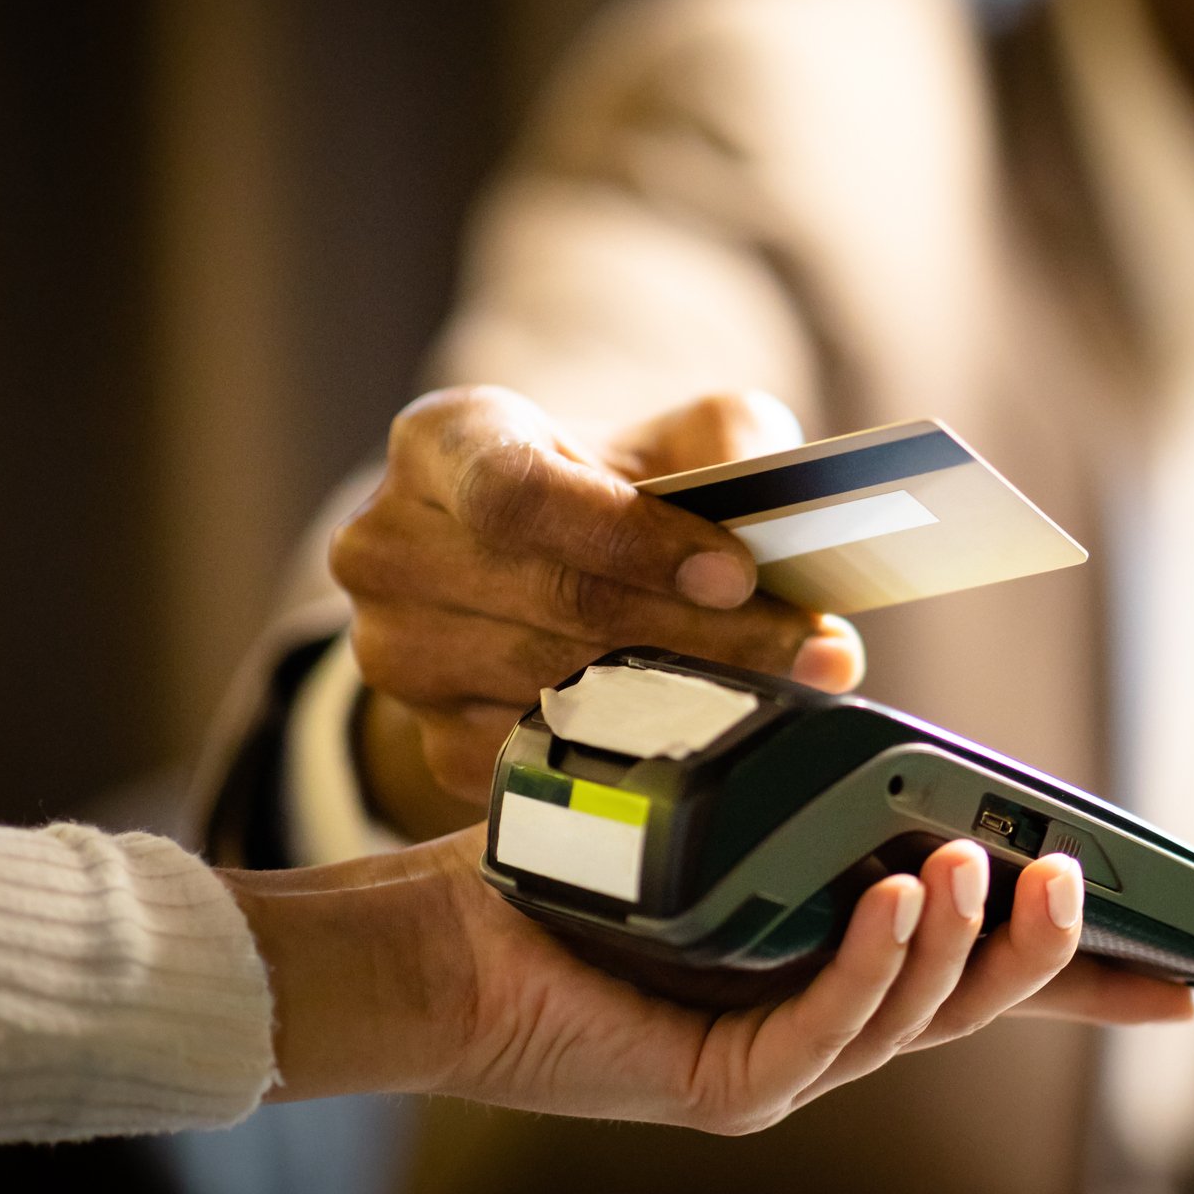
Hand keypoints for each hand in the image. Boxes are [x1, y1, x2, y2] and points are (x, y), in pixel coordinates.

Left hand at [222, 827, 1193, 1130]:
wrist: (435, 936)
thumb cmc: (565, 862)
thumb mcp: (711, 803)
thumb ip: (788, 770)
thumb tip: (850, 674)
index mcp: (831, 965)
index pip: (983, 976)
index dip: (1084, 973)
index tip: (1188, 966)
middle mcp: (819, 1024)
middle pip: (977, 1006)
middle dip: (1053, 955)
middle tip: (1087, 881)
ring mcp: (776, 1064)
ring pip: (917, 1021)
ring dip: (968, 944)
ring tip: (997, 867)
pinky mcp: (720, 1082)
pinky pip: (827, 1030)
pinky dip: (877, 965)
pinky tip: (902, 898)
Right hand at [331, 385, 864, 835]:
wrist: (538, 562)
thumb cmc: (617, 488)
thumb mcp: (679, 437)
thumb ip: (737, 451)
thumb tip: (797, 529)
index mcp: (440, 442)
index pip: (515, 494)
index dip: (630, 539)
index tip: (737, 572)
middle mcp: (388, 545)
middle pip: (550, 602)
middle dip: (695, 629)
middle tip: (805, 645)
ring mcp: (395, 652)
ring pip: (550, 688)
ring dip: (682, 694)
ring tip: (779, 685)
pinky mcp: (427, 738)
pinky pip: (539, 756)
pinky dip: (633, 750)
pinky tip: (704, 728)